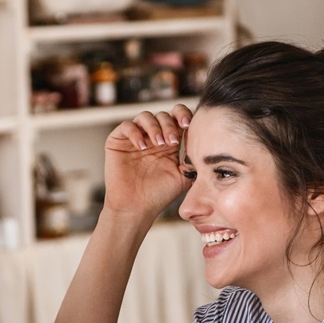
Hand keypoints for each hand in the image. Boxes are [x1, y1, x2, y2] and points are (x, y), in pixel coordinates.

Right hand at [101, 105, 192, 222]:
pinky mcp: (118, 141)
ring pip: (145, 116)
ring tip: (159, 144)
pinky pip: (126, 126)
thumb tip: (205, 144)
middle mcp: (152, 137)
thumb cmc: (159, 194)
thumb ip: (193, 158)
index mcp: (169, 142)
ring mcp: (135, 138)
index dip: (183, 115)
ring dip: (155, 127)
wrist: (136, 207)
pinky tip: (142, 146)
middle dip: (170, 125)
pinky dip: (135, 133)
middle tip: (172, 142)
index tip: (188, 125)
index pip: (177, 118)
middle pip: (163, 115)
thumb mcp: (184, 176)